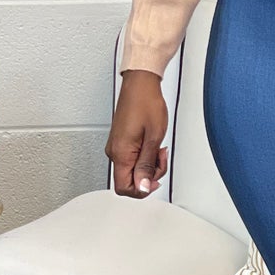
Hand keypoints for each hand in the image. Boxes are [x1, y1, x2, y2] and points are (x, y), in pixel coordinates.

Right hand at [106, 69, 169, 196]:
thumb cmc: (146, 104)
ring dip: (148, 165)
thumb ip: (147, 165)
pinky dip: (144, 156)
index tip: (154, 179)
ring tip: (158, 149)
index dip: (141, 189)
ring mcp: (116, 146)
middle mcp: (114, 151)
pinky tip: (152, 145)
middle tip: (160, 159)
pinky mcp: (120, 141)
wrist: (141, 85)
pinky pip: (131, 158)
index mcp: (121, 153)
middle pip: (128, 180)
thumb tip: (142, 186)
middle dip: (148, 176)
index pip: (124, 188)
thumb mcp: (153, 138)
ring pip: (131, 170)